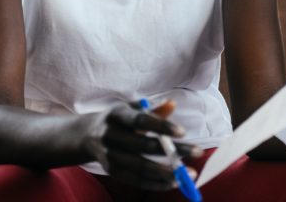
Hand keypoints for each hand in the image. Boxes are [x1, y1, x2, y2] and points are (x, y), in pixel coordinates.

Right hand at [79, 99, 201, 189]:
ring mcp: (109, 156)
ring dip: (167, 172)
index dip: (161, 126)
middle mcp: (110, 136)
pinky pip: (135, 181)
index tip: (184, 131)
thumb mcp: (132, 107)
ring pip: (140, 167)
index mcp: (116, 115)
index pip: (141, 120)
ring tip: (189, 174)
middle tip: (198, 152)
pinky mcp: (111, 171)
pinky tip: (175, 182)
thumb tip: (173, 103)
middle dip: (173, 151)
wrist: (86, 135)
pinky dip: (156, 183)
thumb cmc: (120, 118)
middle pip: (144, 146)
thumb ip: (153, 108)